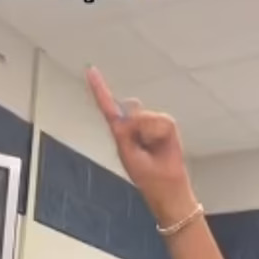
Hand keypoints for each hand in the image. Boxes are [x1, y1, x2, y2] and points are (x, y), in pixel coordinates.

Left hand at [85, 65, 195, 224]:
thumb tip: (134, 113)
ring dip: (150, 135)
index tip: (90, 71)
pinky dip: (161, 134)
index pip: (108, 108)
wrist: (169, 187)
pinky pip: (162, 122)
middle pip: (131, 112)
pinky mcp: (166, 126)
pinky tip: (162, 145)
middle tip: (144, 148)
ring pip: (147, 118)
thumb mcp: (130, 154)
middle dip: (138, 126)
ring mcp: (151, 124)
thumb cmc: (148, 177)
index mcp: (121, 134)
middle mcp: (135, 126)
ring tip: (153, 150)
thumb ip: (128, 131)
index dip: (100, 89)